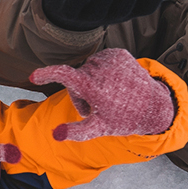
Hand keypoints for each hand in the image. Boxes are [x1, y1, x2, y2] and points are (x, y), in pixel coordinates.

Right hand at [29, 47, 176, 141]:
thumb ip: (76, 131)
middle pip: (75, 77)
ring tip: (104, 96)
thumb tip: (55, 135)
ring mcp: (111, 59)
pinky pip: (100, 60)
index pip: (63, 75)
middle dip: (79, 92)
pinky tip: (113, 84)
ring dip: (90, 80)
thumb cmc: (124, 119)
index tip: (34, 76)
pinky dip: (102, 70)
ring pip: (87, 68)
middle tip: (93, 108)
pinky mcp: (119, 53)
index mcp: (93, 86)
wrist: (153, 106)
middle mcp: (101, 69)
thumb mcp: (100, 128)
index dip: (46, 74)